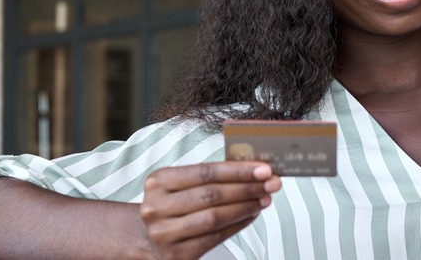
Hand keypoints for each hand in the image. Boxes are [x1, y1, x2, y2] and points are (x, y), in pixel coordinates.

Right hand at [139, 161, 280, 259]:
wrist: (148, 237)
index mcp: (158, 182)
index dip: (237, 170)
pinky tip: (251, 215)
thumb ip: (211, 176)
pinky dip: (238, 224)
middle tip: (271, 183)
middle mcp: (157, 208)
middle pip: (212, 194)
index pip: (206, 171)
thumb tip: (253, 170)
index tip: (263, 169)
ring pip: (215, 217)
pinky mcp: (176, 255)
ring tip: (264, 199)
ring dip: (246, 206)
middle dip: (248, 188)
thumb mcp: (181, 184)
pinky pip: (215, 238)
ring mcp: (164, 233)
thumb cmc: (173, 205)